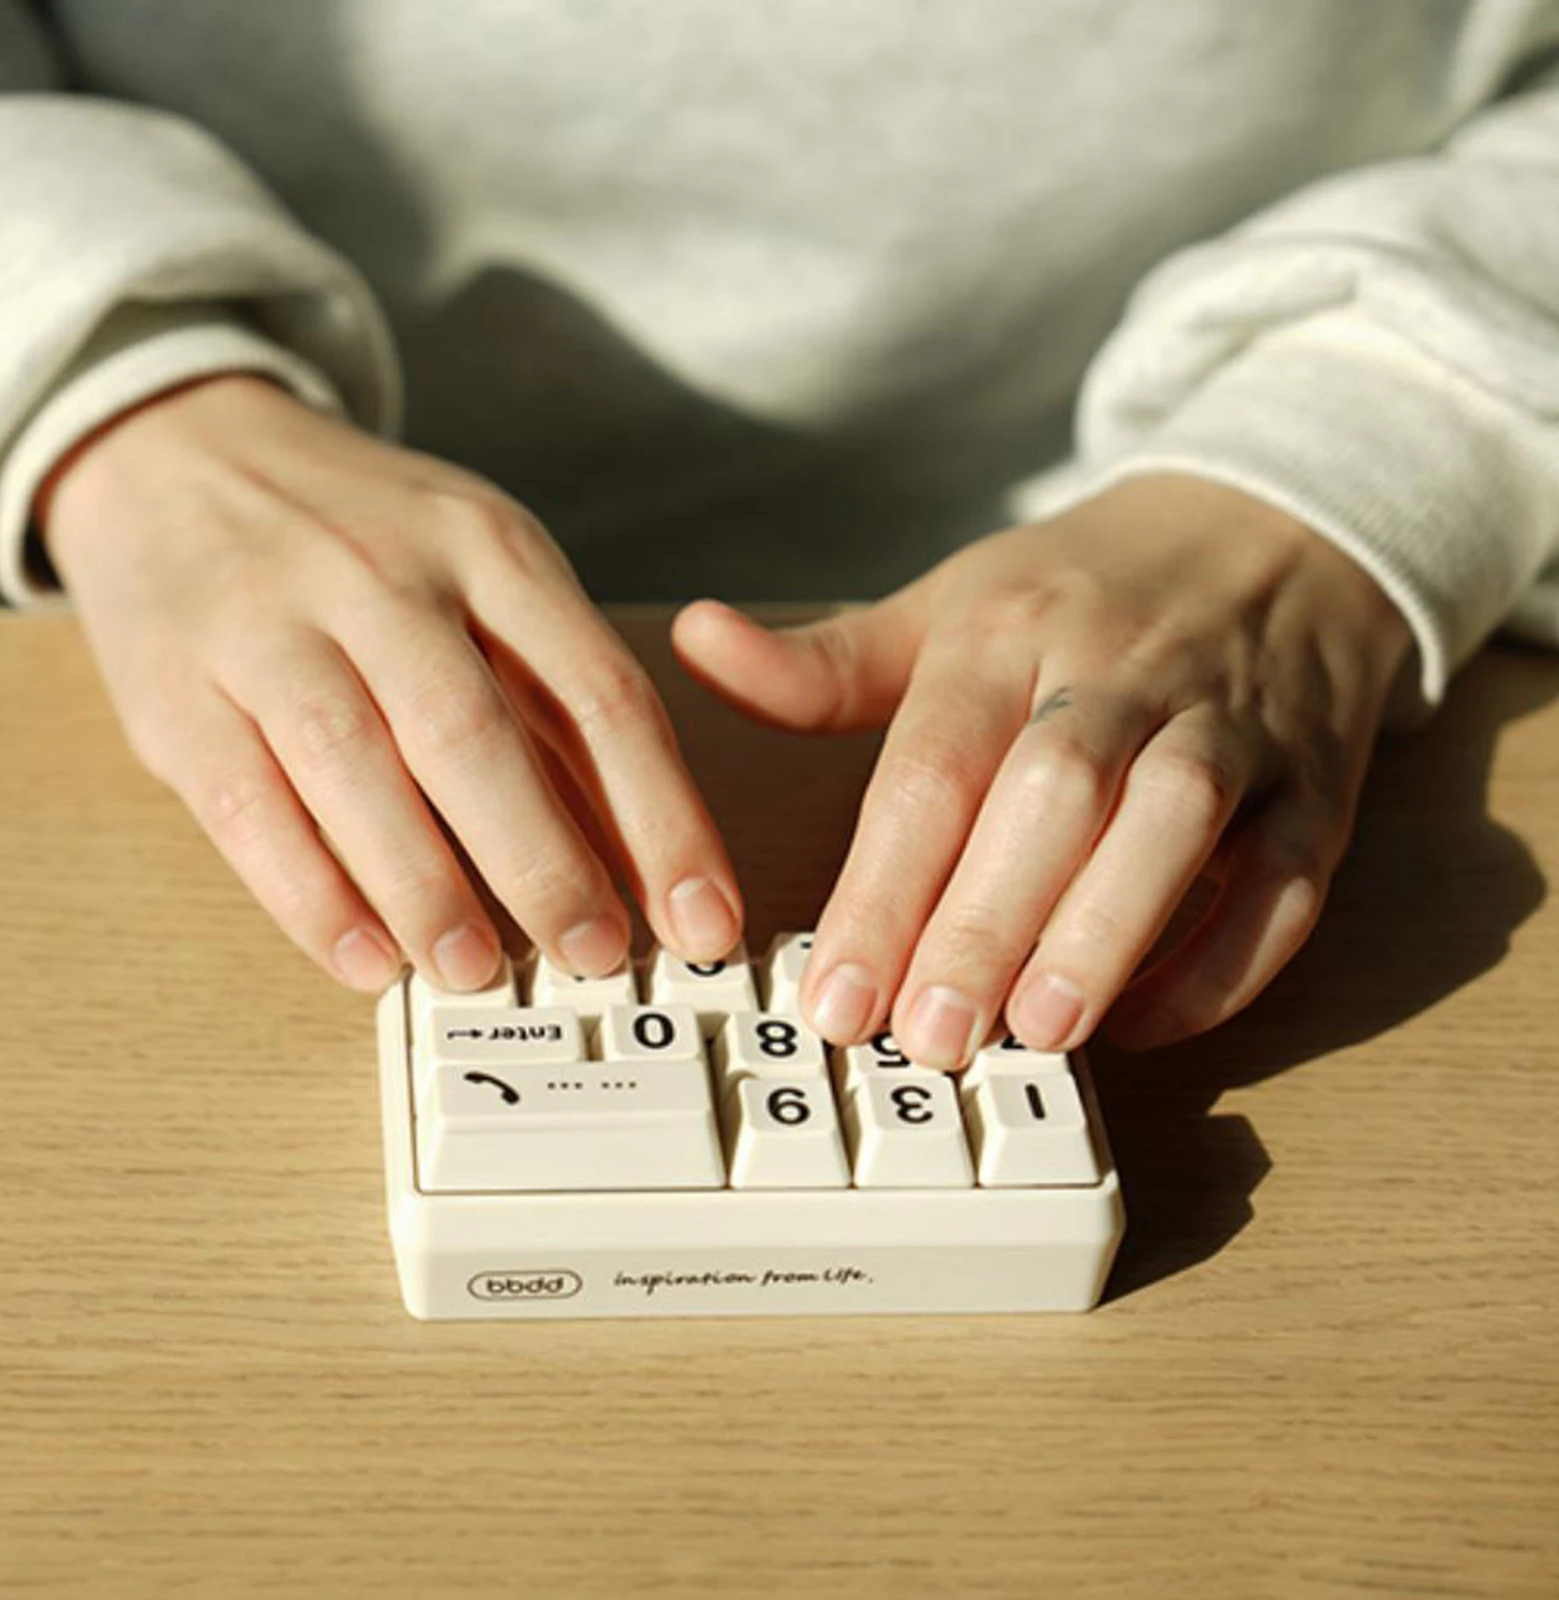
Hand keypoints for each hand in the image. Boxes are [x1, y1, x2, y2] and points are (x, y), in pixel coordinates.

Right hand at [42, 375, 740, 991]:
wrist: (179, 454)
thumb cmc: (368, 540)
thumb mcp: (487, 579)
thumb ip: (561, 715)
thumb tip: (645, 863)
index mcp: (490, 551)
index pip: (599, 694)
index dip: (663, 819)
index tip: (705, 919)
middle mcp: (382, 579)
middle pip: (473, 734)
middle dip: (544, 862)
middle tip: (595, 956)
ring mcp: (268, 628)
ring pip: (356, 770)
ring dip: (425, 888)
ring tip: (476, 970)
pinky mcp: (176, 692)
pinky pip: (248, 808)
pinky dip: (311, 895)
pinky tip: (365, 958)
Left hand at [672, 473, 1412, 1062]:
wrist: (1271, 533)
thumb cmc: (1081, 593)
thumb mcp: (949, 606)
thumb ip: (824, 662)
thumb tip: (695, 642)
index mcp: (1011, 630)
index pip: (935, 762)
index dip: (883, 885)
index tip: (831, 995)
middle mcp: (1122, 669)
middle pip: (1052, 793)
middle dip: (985, 919)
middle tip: (925, 1035)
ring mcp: (1232, 723)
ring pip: (1177, 821)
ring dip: (1109, 928)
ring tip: (1037, 1031)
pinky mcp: (1316, 785)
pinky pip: (1288, 875)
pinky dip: (1229, 957)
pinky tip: (1146, 1021)